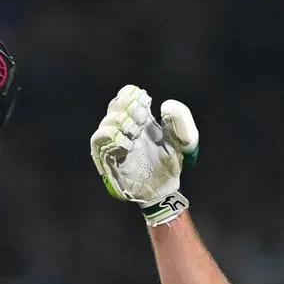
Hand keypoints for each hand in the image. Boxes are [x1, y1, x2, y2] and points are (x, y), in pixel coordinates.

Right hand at [90, 85, 198, 225]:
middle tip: (142, 118)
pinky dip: (112, 140)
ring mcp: (115, 145)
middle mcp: (125, 130)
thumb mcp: (183, 142)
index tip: (145, 101)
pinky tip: (127, 145)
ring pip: (105, 125)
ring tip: (135, 133)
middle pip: (114, 107)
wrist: (163, 189)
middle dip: (127, 108)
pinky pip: (99, 144)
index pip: (126, 96)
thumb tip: (165, 105)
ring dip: (118, 124)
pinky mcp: (108, 160)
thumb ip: (181, 122)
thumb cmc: (171, 164)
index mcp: (140, 120)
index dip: (131, 94)